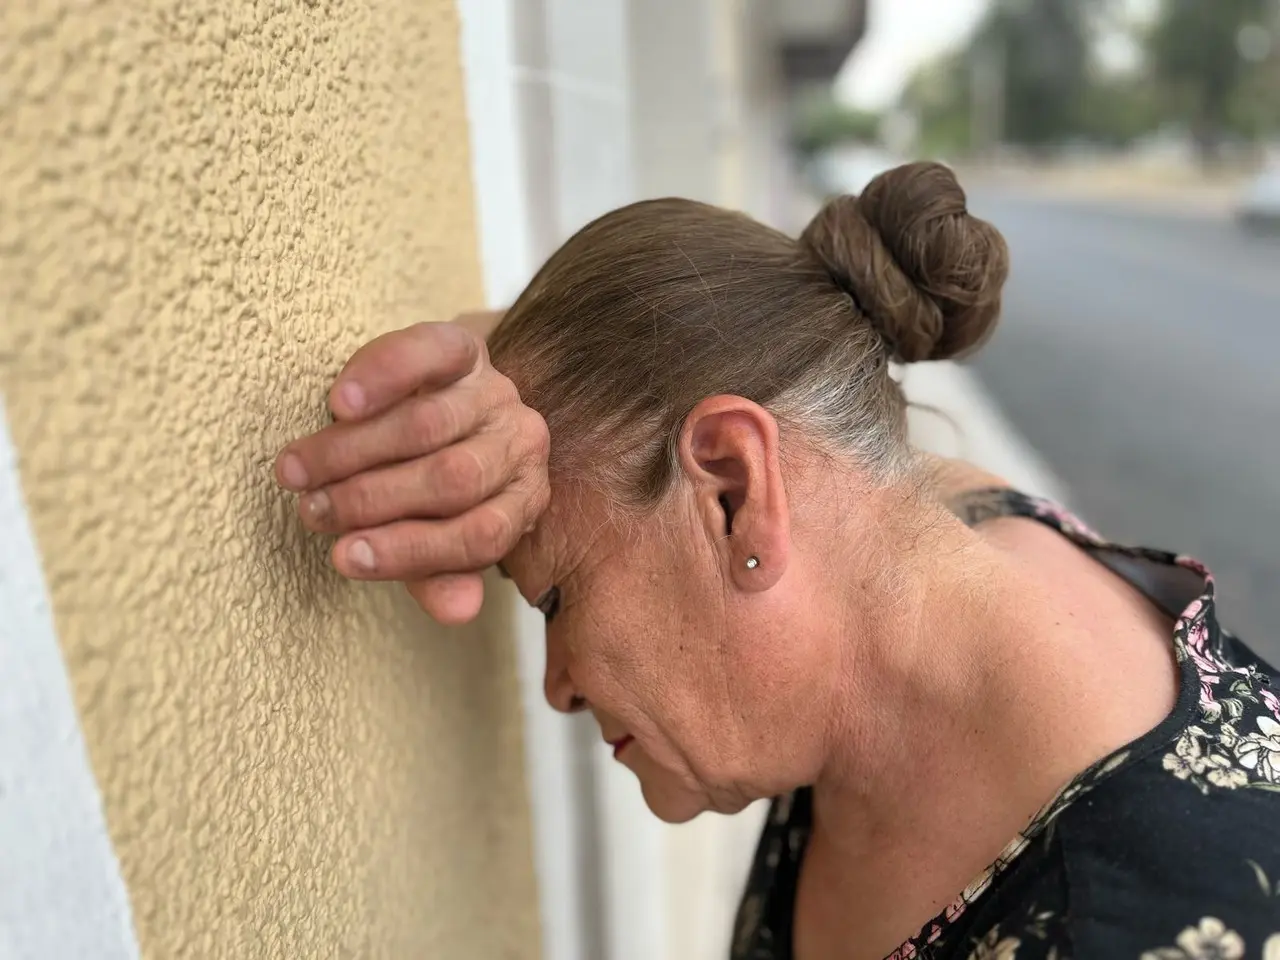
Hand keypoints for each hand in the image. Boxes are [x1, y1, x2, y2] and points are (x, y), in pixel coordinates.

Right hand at [274, 319, 549, 623]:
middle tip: (312, 513)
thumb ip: (440, 569)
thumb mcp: (435, 533)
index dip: (410, 551)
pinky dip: (381, 377)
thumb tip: (457, 610)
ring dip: (353, 452)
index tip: (344, 558)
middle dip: (372, 501)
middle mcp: (519, 441)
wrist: (435, 400)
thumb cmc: (429, 483)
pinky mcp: (464, 346)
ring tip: (300, 471)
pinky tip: (339, 401)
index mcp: (522, 497)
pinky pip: (428, 354)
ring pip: (427, 425)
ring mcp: (496, 391)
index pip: (480, 535)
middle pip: (452, 478)